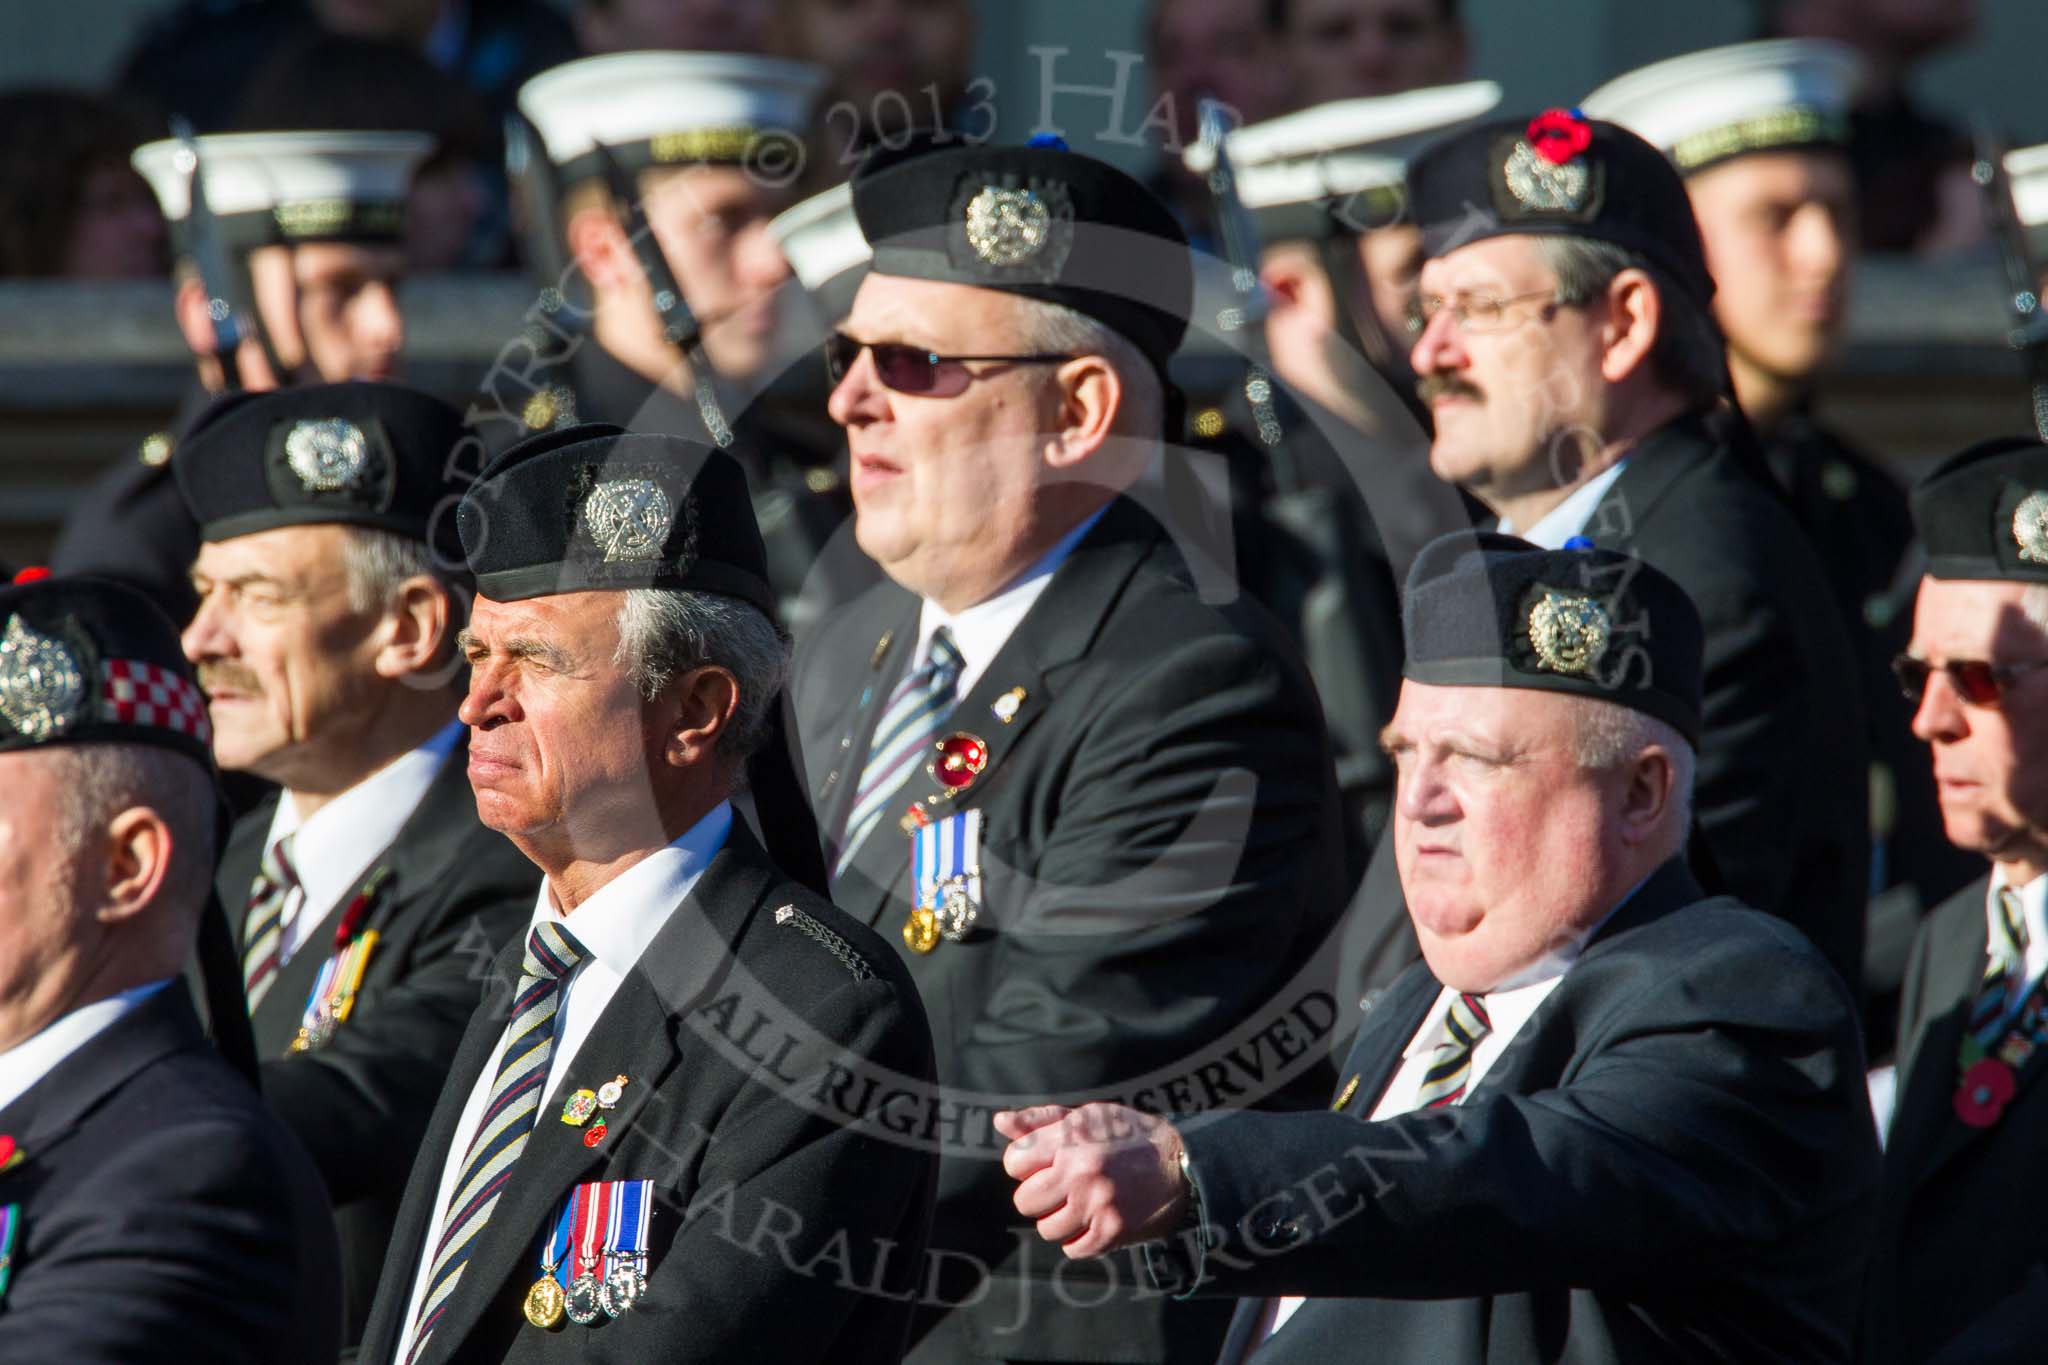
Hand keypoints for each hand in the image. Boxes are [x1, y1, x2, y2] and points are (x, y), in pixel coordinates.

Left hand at [995, 1103, 1188, 1258]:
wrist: (1182, 1166)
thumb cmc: (1130, 1135)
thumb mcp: (1089, 1116)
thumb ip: (1041, 1121)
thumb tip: (998, 1122)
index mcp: (1070, 1140)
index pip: (1014, 1162)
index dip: (1026, 1165)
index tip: (1045, 1164)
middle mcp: (1080, 1173)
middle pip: (1024, 1201)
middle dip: (1039, 1196)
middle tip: (1062, 1188)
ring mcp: (1096, 1205)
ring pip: (1046, 1228)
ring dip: (1059, 1220)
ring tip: (1080, 1205)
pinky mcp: (1111, 1233)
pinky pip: (1072, 1248)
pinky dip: (1078, 1239)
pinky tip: (1093, 1222)